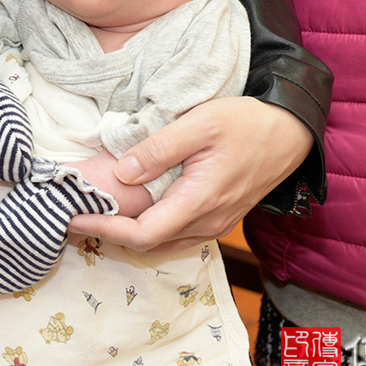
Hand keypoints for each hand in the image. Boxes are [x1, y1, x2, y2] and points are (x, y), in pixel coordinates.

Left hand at [69, 97, 312, 251]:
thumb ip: (160, 148)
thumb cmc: (247, 122)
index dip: (104, 229)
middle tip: (77, 213)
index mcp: (200, 200)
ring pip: (163, 242)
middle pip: (149, 243)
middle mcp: (208, 221)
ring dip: (129, 233)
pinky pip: (178, 234)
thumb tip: (121, 172)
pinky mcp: (220, 217)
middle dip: (110, 234)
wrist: (291, 131)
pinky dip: (150, 228)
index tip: (73, 217)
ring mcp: (216, 223)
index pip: (143, 233)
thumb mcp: (201, 123)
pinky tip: (134, 208)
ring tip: (99, 212)